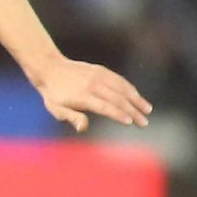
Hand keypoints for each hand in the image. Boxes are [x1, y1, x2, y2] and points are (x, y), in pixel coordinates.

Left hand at [32, 57, 150, 132]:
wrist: (49, 68)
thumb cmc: (53, 94)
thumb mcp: (56, 109)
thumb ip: (72, 117)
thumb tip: (83, 128)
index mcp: (81, 96)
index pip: (104, 107)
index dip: (118, 114)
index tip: (131, 122)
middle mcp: (92, 84)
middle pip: (117, 99)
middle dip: (133, 111)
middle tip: (143, 123)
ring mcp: (98, 75)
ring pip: (122, 88)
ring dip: (136, 99)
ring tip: (147, 110)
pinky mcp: (101, 70)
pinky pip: (119, 80)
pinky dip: (130, 89)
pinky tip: (138, 98)